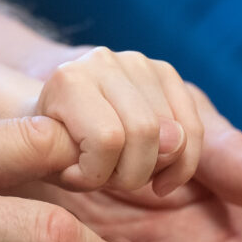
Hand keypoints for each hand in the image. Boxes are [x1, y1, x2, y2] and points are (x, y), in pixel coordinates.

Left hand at [35, 47, 203, 194]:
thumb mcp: (48, 161)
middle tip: (108, 179)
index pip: (107, 139)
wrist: (53, 116)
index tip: (76, 175)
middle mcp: (104, 62)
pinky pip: (193, 127)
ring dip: (156, 170)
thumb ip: (80, 159)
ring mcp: (138, 63)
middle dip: (132, 174)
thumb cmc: (50, 145)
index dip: (97, 173)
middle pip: (146, 133)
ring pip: (174, 134)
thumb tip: (161, 142)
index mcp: (69, 80)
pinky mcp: (165, 73)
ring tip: (127, 172)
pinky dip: (183, 162)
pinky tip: (160, 175)